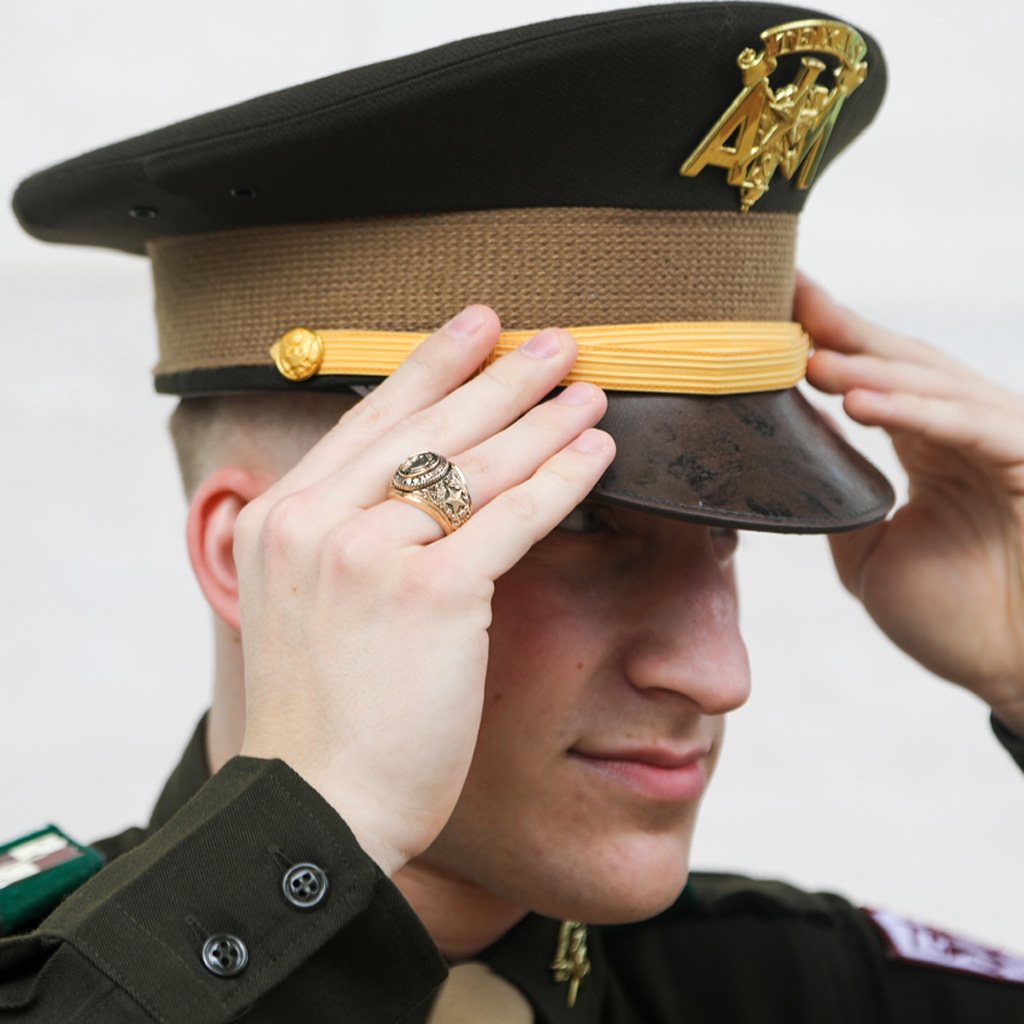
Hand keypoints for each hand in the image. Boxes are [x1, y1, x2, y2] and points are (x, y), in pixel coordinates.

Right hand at [233, 307, 613, 875]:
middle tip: (552, 339)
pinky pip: (511, 518)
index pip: (368, 421)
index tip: (471, 325)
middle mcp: (316, 522)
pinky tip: (598, 453)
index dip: (428, 365)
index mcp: (281, 519)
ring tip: (589, 388)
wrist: (316, 805)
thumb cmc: (323, 718)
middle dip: (498, 374)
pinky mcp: (429, 594)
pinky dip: (560, 480)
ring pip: (473, 464)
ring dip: (541, 419)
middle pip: (426, 426)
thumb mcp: (307, 609)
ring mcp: (368, 555)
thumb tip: (403, 494)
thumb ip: (340, 542)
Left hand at [798, 274, 1023, 732]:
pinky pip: (970, 429)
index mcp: (930, 444)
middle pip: (902, 363)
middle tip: (786, 297)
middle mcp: (966, 432)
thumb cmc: (952, 617)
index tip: (776, 306)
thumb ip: (839, 493)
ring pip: (934, 386)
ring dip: (869, 368)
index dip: (829, 338)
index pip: (876, 376)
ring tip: (809, 357)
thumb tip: (795, 438)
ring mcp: (1003, 444)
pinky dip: (916, 412)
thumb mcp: (869, 550)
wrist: (1014, 673)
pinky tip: (859, 401)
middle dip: (844, 330)